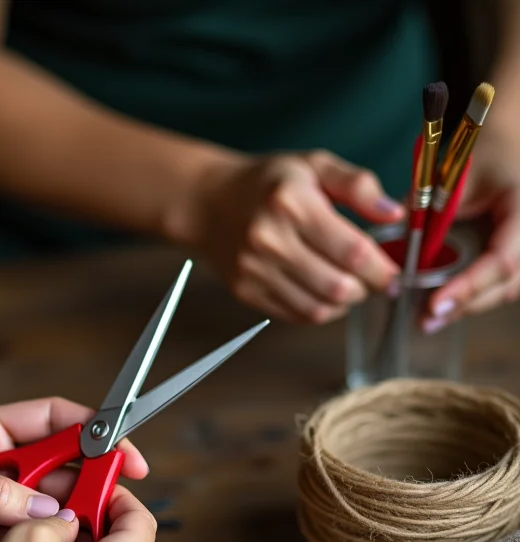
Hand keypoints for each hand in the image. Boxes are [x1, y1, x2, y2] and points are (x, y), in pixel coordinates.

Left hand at [0, 397, 148, 541]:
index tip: (119, 446)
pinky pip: (34, 541)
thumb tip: (42, 506)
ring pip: (53, 506)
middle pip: (62, 465)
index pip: (49, 420)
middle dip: (90, 479)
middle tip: (112, 499)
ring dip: (70, 518)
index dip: (90, 429)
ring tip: (84, 532)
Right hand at [186, 150, 403, 322]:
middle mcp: (270, 239)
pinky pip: (296, 315)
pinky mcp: (247, 290)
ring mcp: (255, 269)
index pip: (353, 252)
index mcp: (292, 203)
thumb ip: (357, 185)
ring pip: (318, 308)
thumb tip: (394, 213)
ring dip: (344, 303)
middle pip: (338, 286)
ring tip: (349, 285)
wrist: (209, 202)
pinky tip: (324, 292)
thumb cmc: (267, 182)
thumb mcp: (314, 165)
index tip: (394, 272)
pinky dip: (320, 310)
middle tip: (373, 279)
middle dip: (366, 289)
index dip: (383, 270)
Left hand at [423, 126, 519, 331]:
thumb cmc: (486, 150)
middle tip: (426, 321)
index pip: (501, 261)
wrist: (511, 138)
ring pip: (507, 289)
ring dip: (470, 304)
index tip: (435, 305)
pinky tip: (447, 303)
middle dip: (465, 305)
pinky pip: (503, 282)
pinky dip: (476, 293)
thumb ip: (428, 211)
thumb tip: (394, 250)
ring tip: (430, 318)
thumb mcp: (455, 175)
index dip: (469, 287)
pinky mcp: (519, 251)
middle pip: (507, 284)